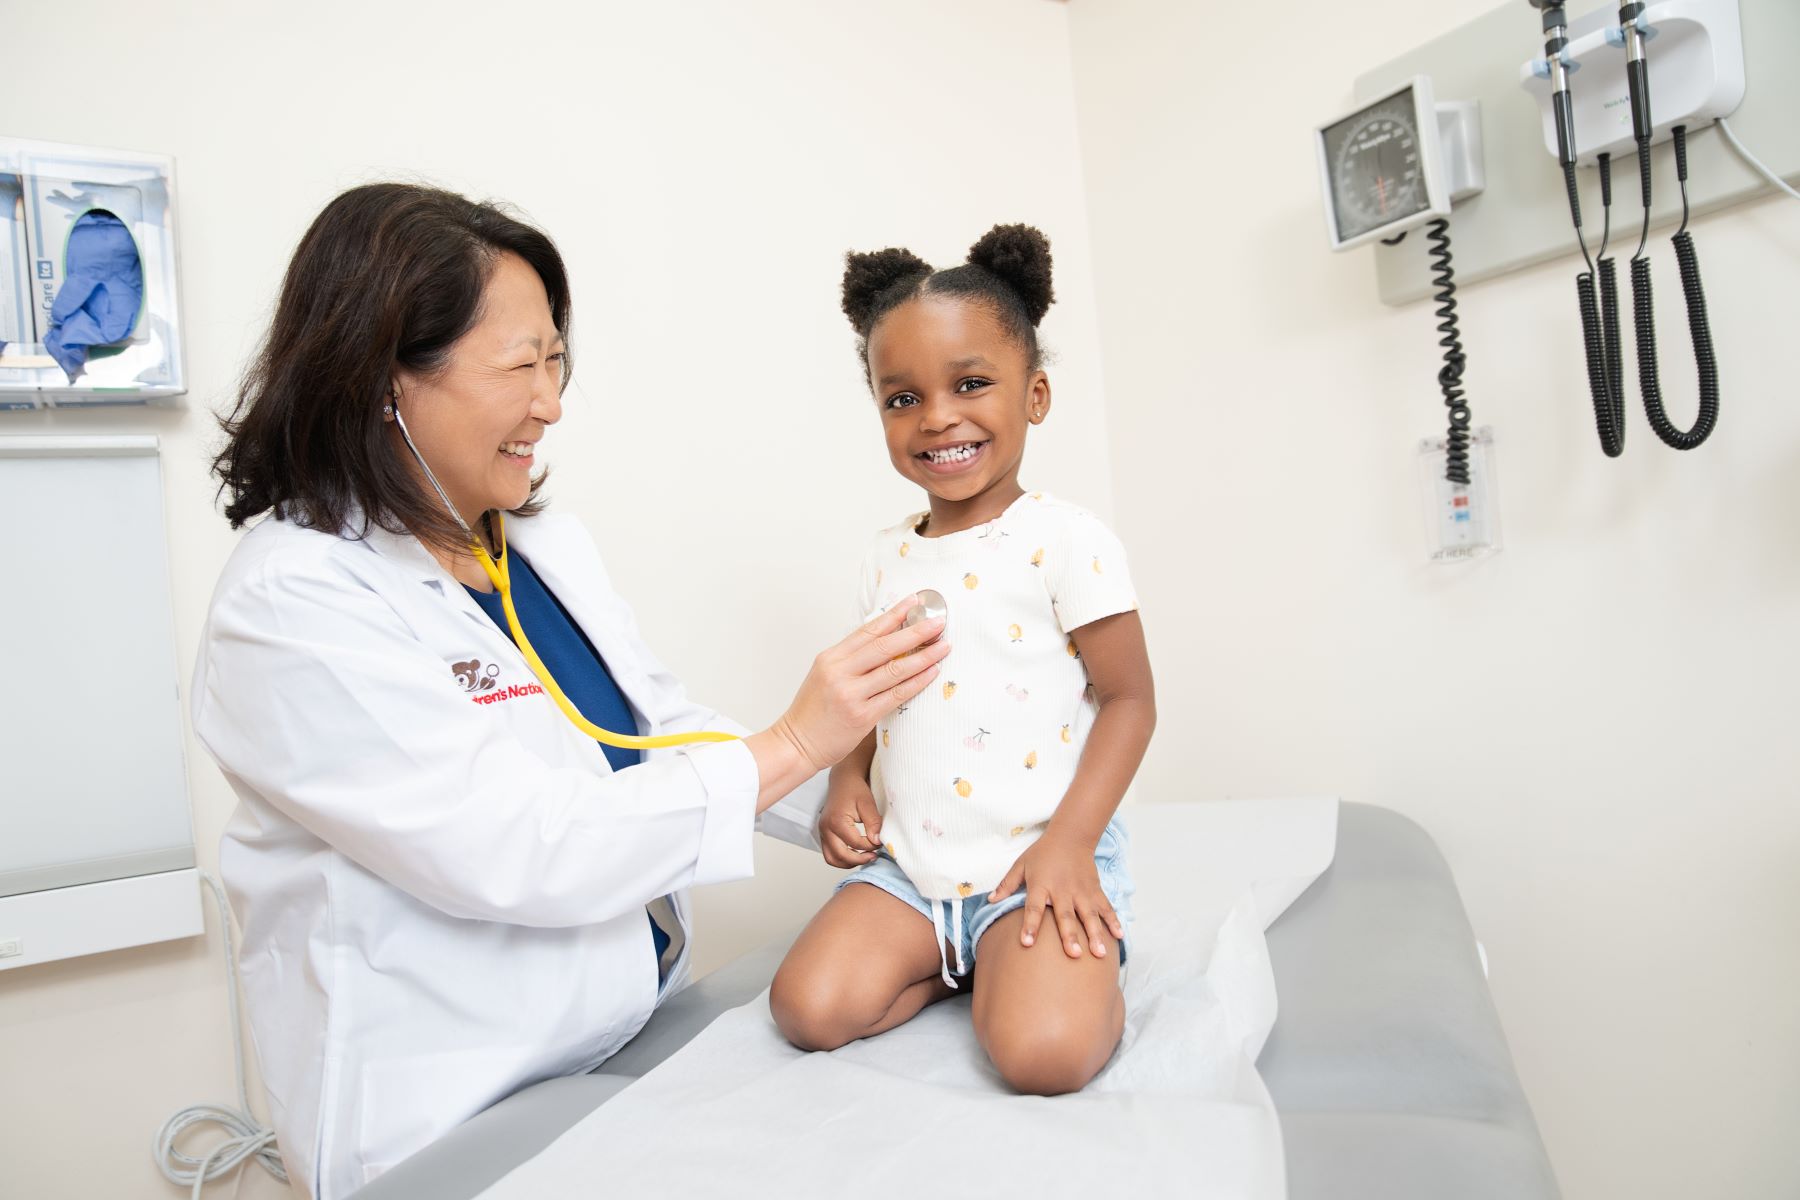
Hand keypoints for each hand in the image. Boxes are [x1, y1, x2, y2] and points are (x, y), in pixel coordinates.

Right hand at [768, 596, 948, 773]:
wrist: (796, 744)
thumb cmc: (813, 711)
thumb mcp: (824, 675)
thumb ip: (850, 659)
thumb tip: (886, 641)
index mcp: (831, 658)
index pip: (868, 630)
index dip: (894, 615)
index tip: (914, 602)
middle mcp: (840, 672)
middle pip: (885, 646)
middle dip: (915, 631)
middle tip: (938, 622)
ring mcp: (851, 694)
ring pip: (895, 669)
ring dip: (924, 656)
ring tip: (943, 646)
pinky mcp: (862, 716)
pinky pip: (896, 695)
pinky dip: (917, 682)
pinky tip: (932, 672)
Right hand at [817, 775, 882, 867]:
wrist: (843, 780)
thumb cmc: (854, 789)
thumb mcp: (868, 804)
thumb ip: (873, 823)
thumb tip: (877, 841)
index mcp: (836, 821)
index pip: (855, 843)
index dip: (870, 846)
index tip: (880, 842)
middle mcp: (826, 828)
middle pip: (841, 855)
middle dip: (859, 859)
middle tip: (874, 856)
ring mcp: (822, 832)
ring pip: (832, 859)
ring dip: (848, 862)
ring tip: (864, 857)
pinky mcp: (824, 834)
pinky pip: (830, 853)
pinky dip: (842, 858)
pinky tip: (856, 853)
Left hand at [988, 830, 1123, 958]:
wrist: (1070, 836)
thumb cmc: (1042, 853)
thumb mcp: (1021, 865)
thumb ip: (1007, 884)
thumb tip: (990, 901)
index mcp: (1041, 885)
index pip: (1034, 907)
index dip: (1030, 924)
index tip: (1027, 943)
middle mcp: (1062, 890)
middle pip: (1066, 916)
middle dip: (1070, 935)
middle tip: (1073, 955)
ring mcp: (1082, 891)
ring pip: (1089, 915)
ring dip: (1095, 934)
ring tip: (1099, 954)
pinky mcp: (1095, 890)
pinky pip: (1105, 908)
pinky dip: (1113, 921)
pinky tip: (1119, 937)